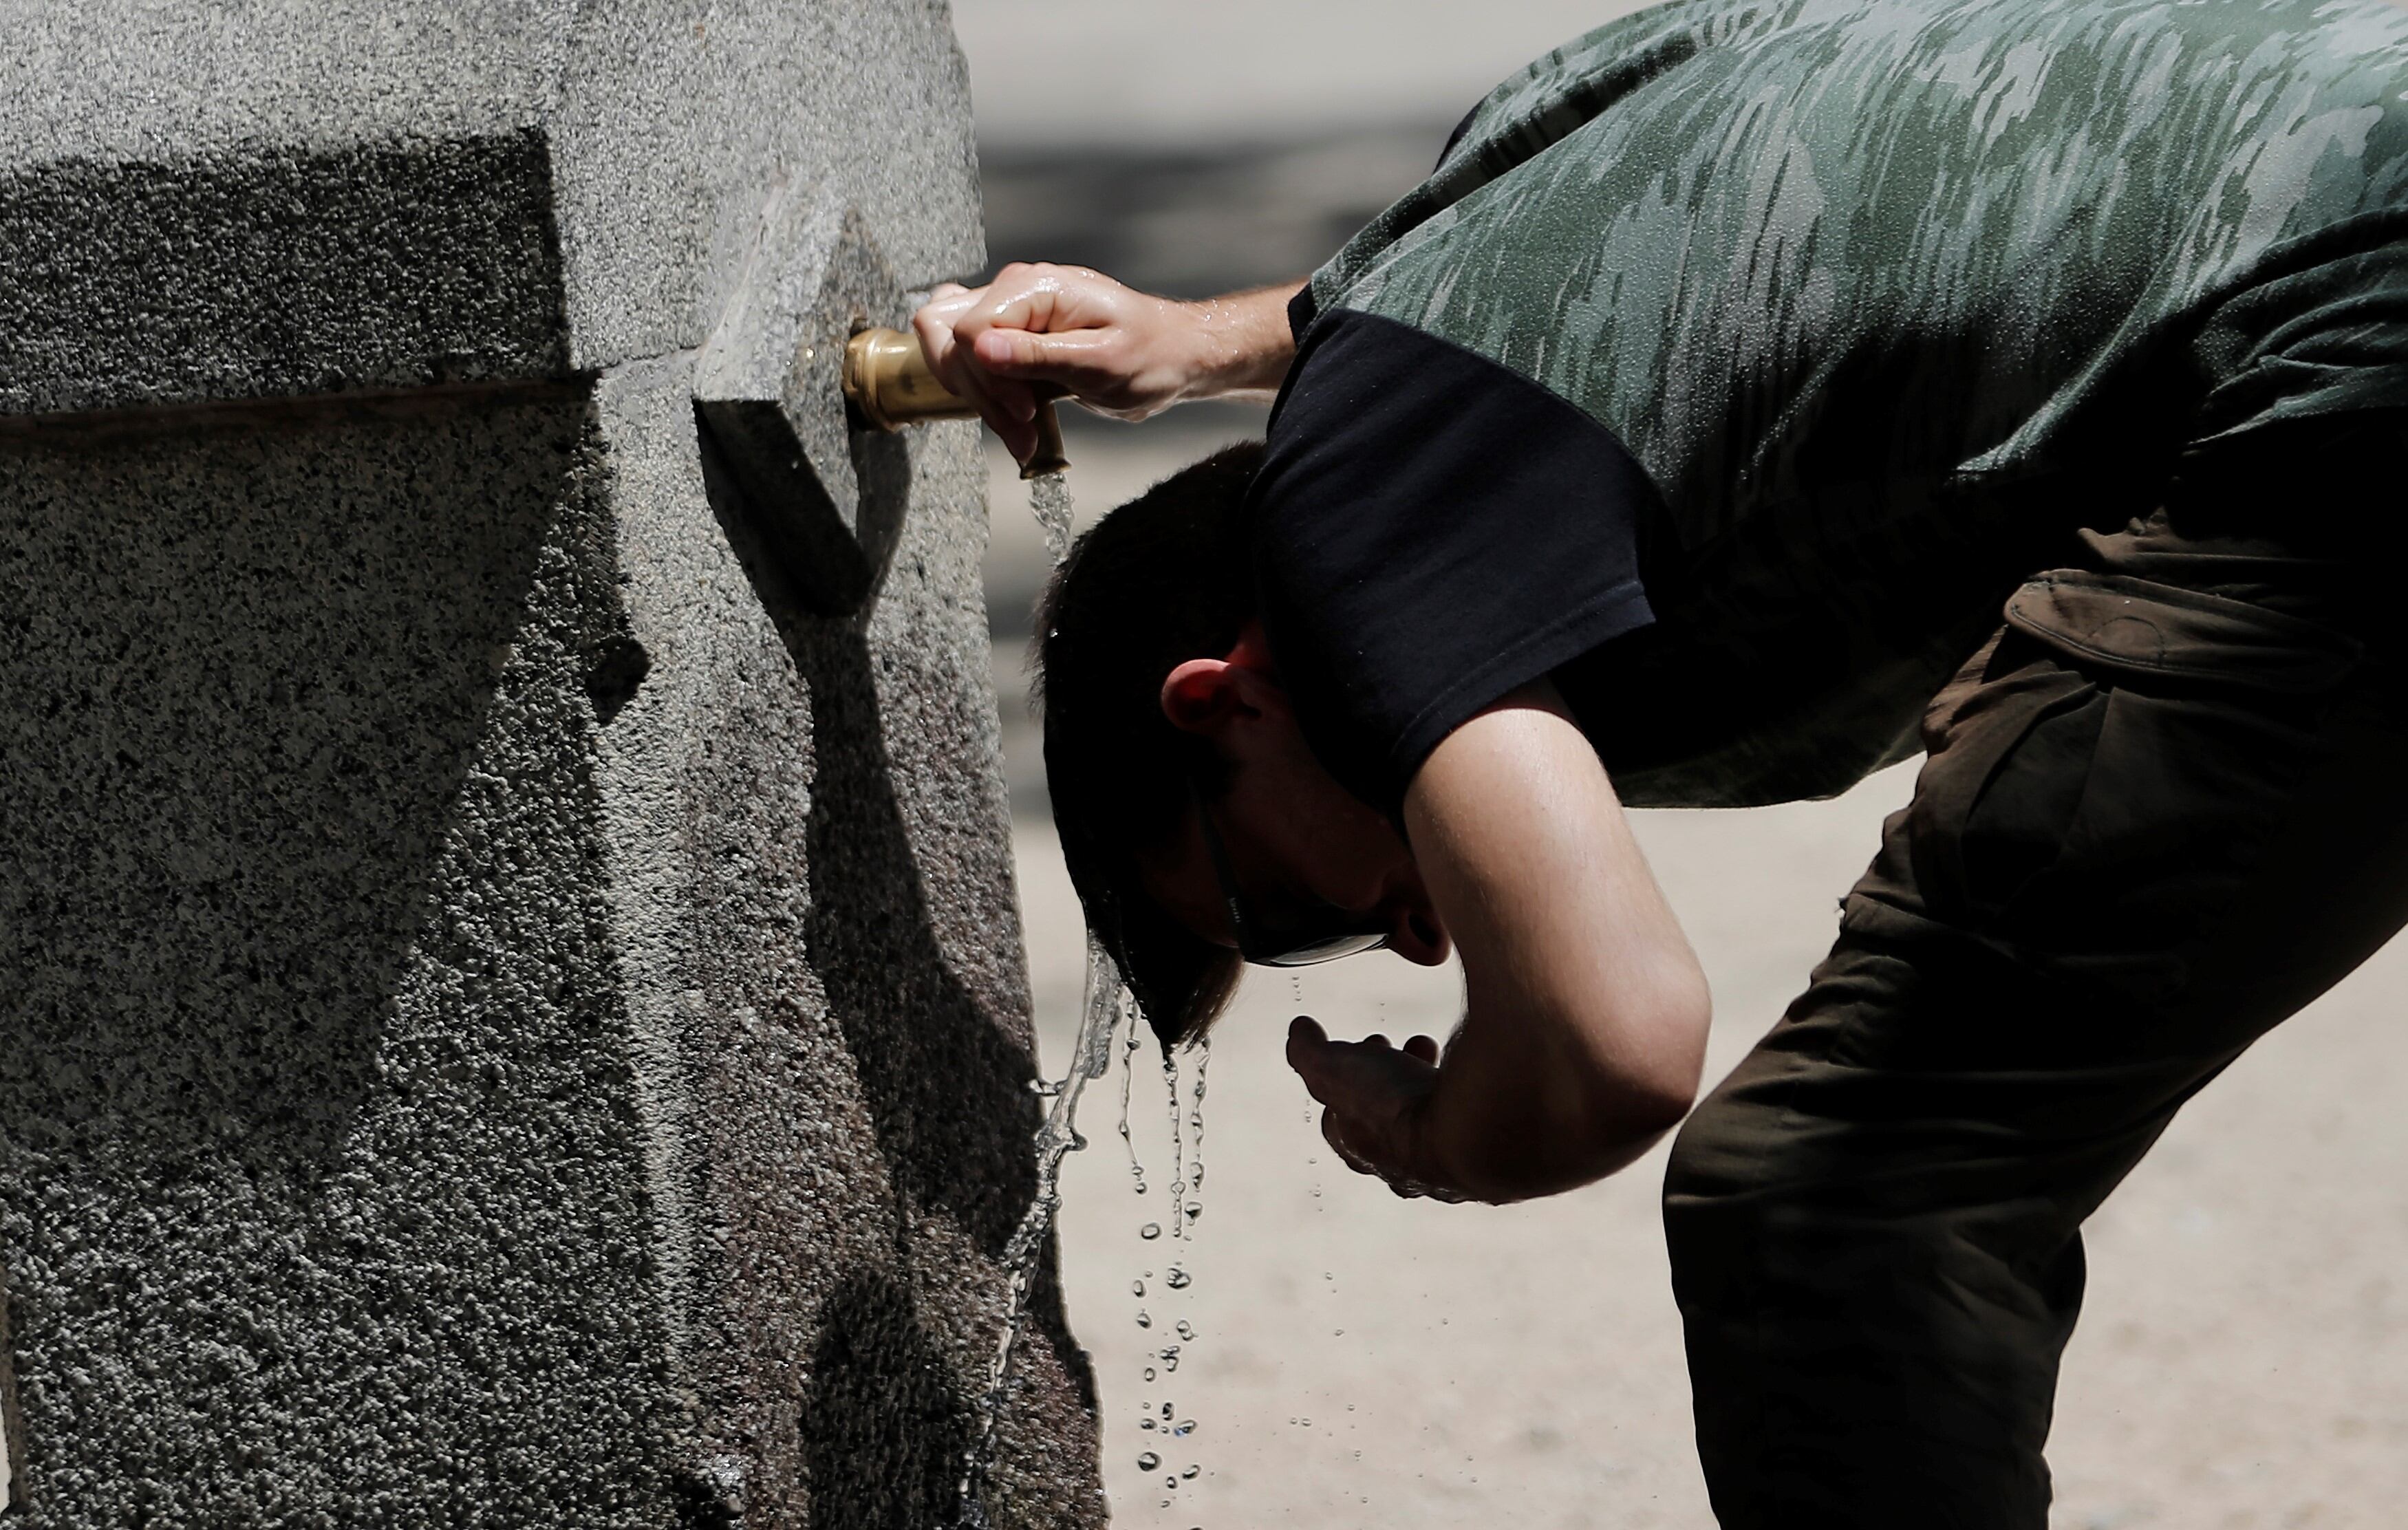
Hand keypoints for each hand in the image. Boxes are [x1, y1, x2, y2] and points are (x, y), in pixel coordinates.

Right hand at [911, 265, 1299, 461]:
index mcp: (1035, 287)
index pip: (965, 327)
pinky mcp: (1012, 342)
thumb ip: (1037, 355)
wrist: (1173, 358)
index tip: (1024, 408)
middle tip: (1023, 427)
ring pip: (954, 356)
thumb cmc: (1150, 354)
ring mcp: (1010, 316)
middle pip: (946, 338)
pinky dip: (990, 403)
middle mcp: (1015, 293)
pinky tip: (1021, 428)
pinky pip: (975, 369)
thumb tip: (979, 347)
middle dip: (978, 392)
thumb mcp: (1099, 360)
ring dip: (983, 404)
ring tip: (1026, 437)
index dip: (986, 375)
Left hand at [1284, 1016, 1469, 1201]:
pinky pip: (1467, 1118)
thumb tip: (1299, 1031)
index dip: (1346, 1076)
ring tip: (1427, 1049)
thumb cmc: (1398, 1110)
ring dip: (1423, 1080)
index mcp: (1362, 1149)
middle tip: (1398, 1045)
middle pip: (1388, 1115)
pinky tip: (1468, 1069)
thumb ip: (1309, 1053)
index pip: (1341, 1115)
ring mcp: (1447, 1162)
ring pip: (1428, 1117)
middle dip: (1389, 1075)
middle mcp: (1404, 1164)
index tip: (1364, 1043)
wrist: (1470, 1134)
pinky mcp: (1485, 1153)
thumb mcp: (1334, 1070)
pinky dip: (1462, 1091)